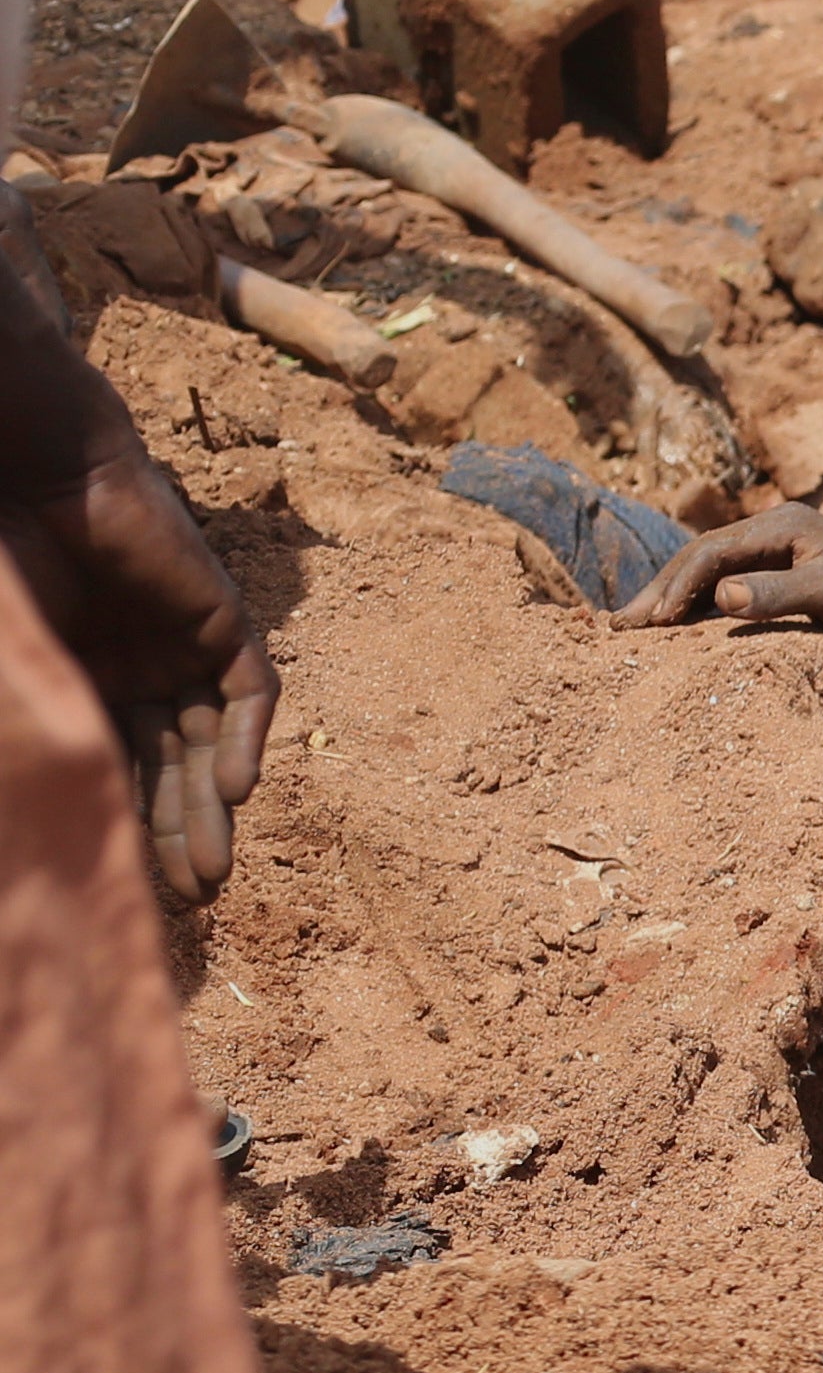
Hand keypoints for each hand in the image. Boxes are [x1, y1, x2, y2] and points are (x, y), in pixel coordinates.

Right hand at [4, 445, 270, 909]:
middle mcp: (139, 670)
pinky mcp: (221, 619)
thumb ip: (27, 716)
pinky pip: (248, 692)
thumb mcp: (18, 659)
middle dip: (175, 835)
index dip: (120, 826)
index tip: (124, 889)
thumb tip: (17, 791)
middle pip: (168, 770)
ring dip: (213, 809)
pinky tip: (236, 793)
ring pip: (210, 745)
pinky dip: (243, 742)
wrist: (34, 470)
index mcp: (85, 680)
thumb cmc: (6, 557)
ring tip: (210, 875)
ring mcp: (182, 646)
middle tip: (187, 901)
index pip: (115, 768)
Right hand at [623, 504, 822, 654]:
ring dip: (672, 601)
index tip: (655, 622)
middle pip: (701, 559)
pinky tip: (674, 633)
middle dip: (661, 591)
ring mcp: (776, 554)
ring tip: (634, 630)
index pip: (712, 552)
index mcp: (783, 525)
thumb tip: (723, 597)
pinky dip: (697, 609)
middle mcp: (774, 532)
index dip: (678, 585)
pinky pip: (726, 589)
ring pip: (708, 574)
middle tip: (620, 626)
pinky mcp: (780, 578)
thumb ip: (780, 594)